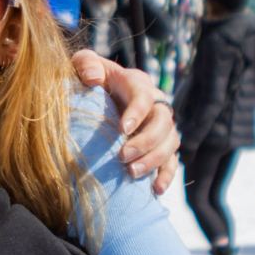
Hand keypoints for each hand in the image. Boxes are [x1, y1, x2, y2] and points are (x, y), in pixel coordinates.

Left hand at [72, 51, 179, 193]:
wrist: (96, 97)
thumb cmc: (87, 79)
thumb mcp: (83, 65)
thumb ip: (86, 64)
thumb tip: (94, 79)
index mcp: (137, 83)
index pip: (144, 97)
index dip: (137, 113)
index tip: (122, 129)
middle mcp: (155, 104)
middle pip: (163, 123)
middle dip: (145, 142)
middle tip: (122, 157)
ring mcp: (160, 127)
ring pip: (170, 143)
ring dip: (154, 160)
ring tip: (131, 173)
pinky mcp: (161, 146)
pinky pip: (172, 162)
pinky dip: (166, 176)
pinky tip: (155, 190)